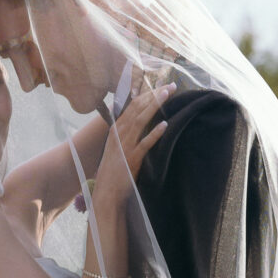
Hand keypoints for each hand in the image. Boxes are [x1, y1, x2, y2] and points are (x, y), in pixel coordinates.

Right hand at [94, 84, 174, 203]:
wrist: (106, 192)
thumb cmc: (114, 171)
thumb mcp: (118, 147)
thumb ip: (127, 133)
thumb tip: (138, 121)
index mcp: (116, 130)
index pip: (132, 105)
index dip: (147, 94)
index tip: (161, 86)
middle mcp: (119, 134)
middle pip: (137, 108)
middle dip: (154, 95)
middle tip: (170, 86)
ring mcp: (125, 146)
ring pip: (140, 120)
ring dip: (154, 106)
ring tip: (167, 95)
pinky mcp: (131, 159)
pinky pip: (144, 144)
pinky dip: (154, 134)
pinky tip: (165, 125)